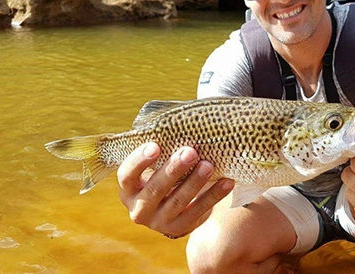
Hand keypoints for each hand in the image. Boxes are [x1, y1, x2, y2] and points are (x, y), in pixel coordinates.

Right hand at [117, 142, 233, 237]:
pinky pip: (199, 212)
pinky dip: (213, 196)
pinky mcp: (180, 228)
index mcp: (128, 190)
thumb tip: (182, 125)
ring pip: (178, 201)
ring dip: (195, 182)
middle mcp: (139, 209)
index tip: (155, 145)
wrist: (170, 210)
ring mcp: (159, 222)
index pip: (127, 175)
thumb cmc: (161, 176)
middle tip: (190, 151)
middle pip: (154, 189)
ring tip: (209, 165)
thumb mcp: (153, 168)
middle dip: (173, 169)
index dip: (139, 161)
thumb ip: (161, 152)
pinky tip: (227, 182)